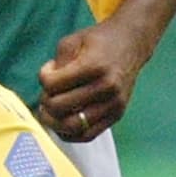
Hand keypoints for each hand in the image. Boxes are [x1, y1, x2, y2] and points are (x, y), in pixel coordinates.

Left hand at [37, 20, 145, 143]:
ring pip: (72, 126)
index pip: (53, 84)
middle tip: (47, 94)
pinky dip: (69, 133)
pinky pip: (87, 135)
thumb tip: (47, 88)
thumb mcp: (73, 41)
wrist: (131, 44)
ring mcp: (114, 104)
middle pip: (59, 107)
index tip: (49, 71)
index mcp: (94, 66)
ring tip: (52, 110)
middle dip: (45, 102)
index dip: (43, 77)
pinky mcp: (117, 115)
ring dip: (54, 121)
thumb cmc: (99, 41)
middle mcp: (107, 87)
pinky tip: (62, 121)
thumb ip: (57, 62)